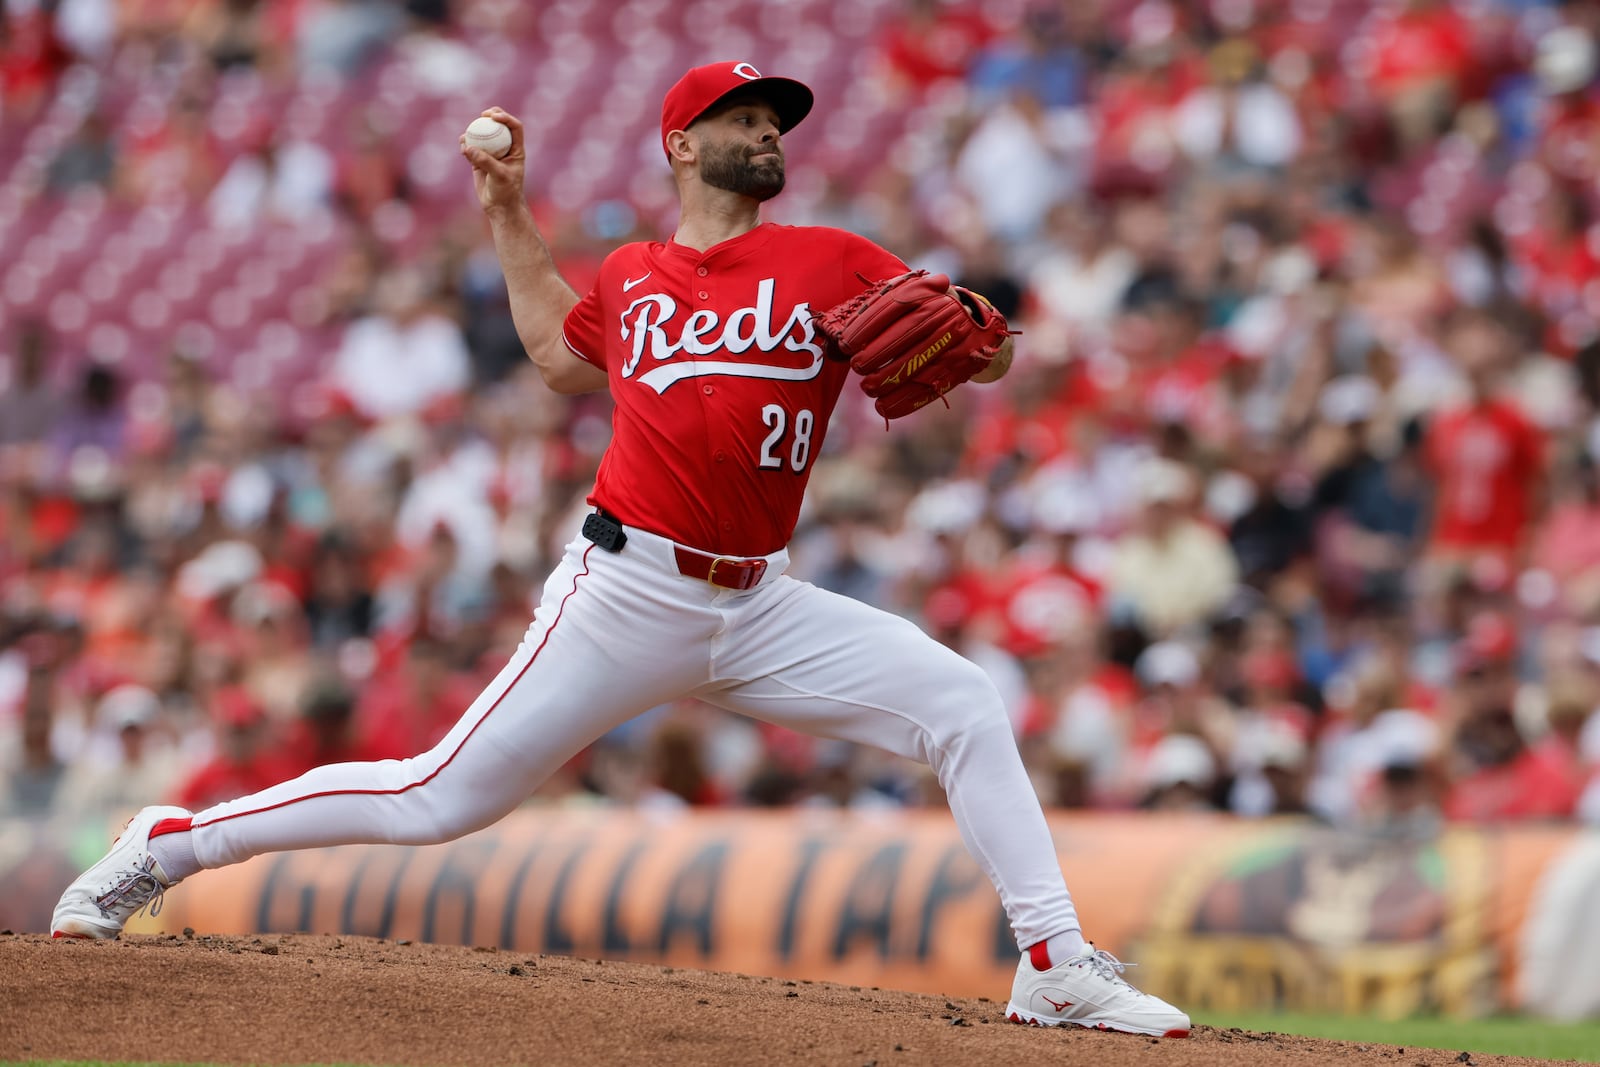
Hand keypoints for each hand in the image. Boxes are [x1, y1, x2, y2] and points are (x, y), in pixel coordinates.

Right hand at [460, 106, 526, 220]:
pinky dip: (466, 145)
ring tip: (466, 136)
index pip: (515, 127)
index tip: (494, 116)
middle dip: (491, 116)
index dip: (506, 118)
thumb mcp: (499, 176)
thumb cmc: (506, 191)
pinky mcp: (480, 160)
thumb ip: (485, 161)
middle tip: (482, 115)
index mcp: (516, 149)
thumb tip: (469, 147)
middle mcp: (505, 148)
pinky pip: (472, 148)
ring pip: (483, 136)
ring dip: (475, 131)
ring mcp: (492, 153)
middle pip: (499, 126)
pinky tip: (462, 147)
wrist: (499, 206)